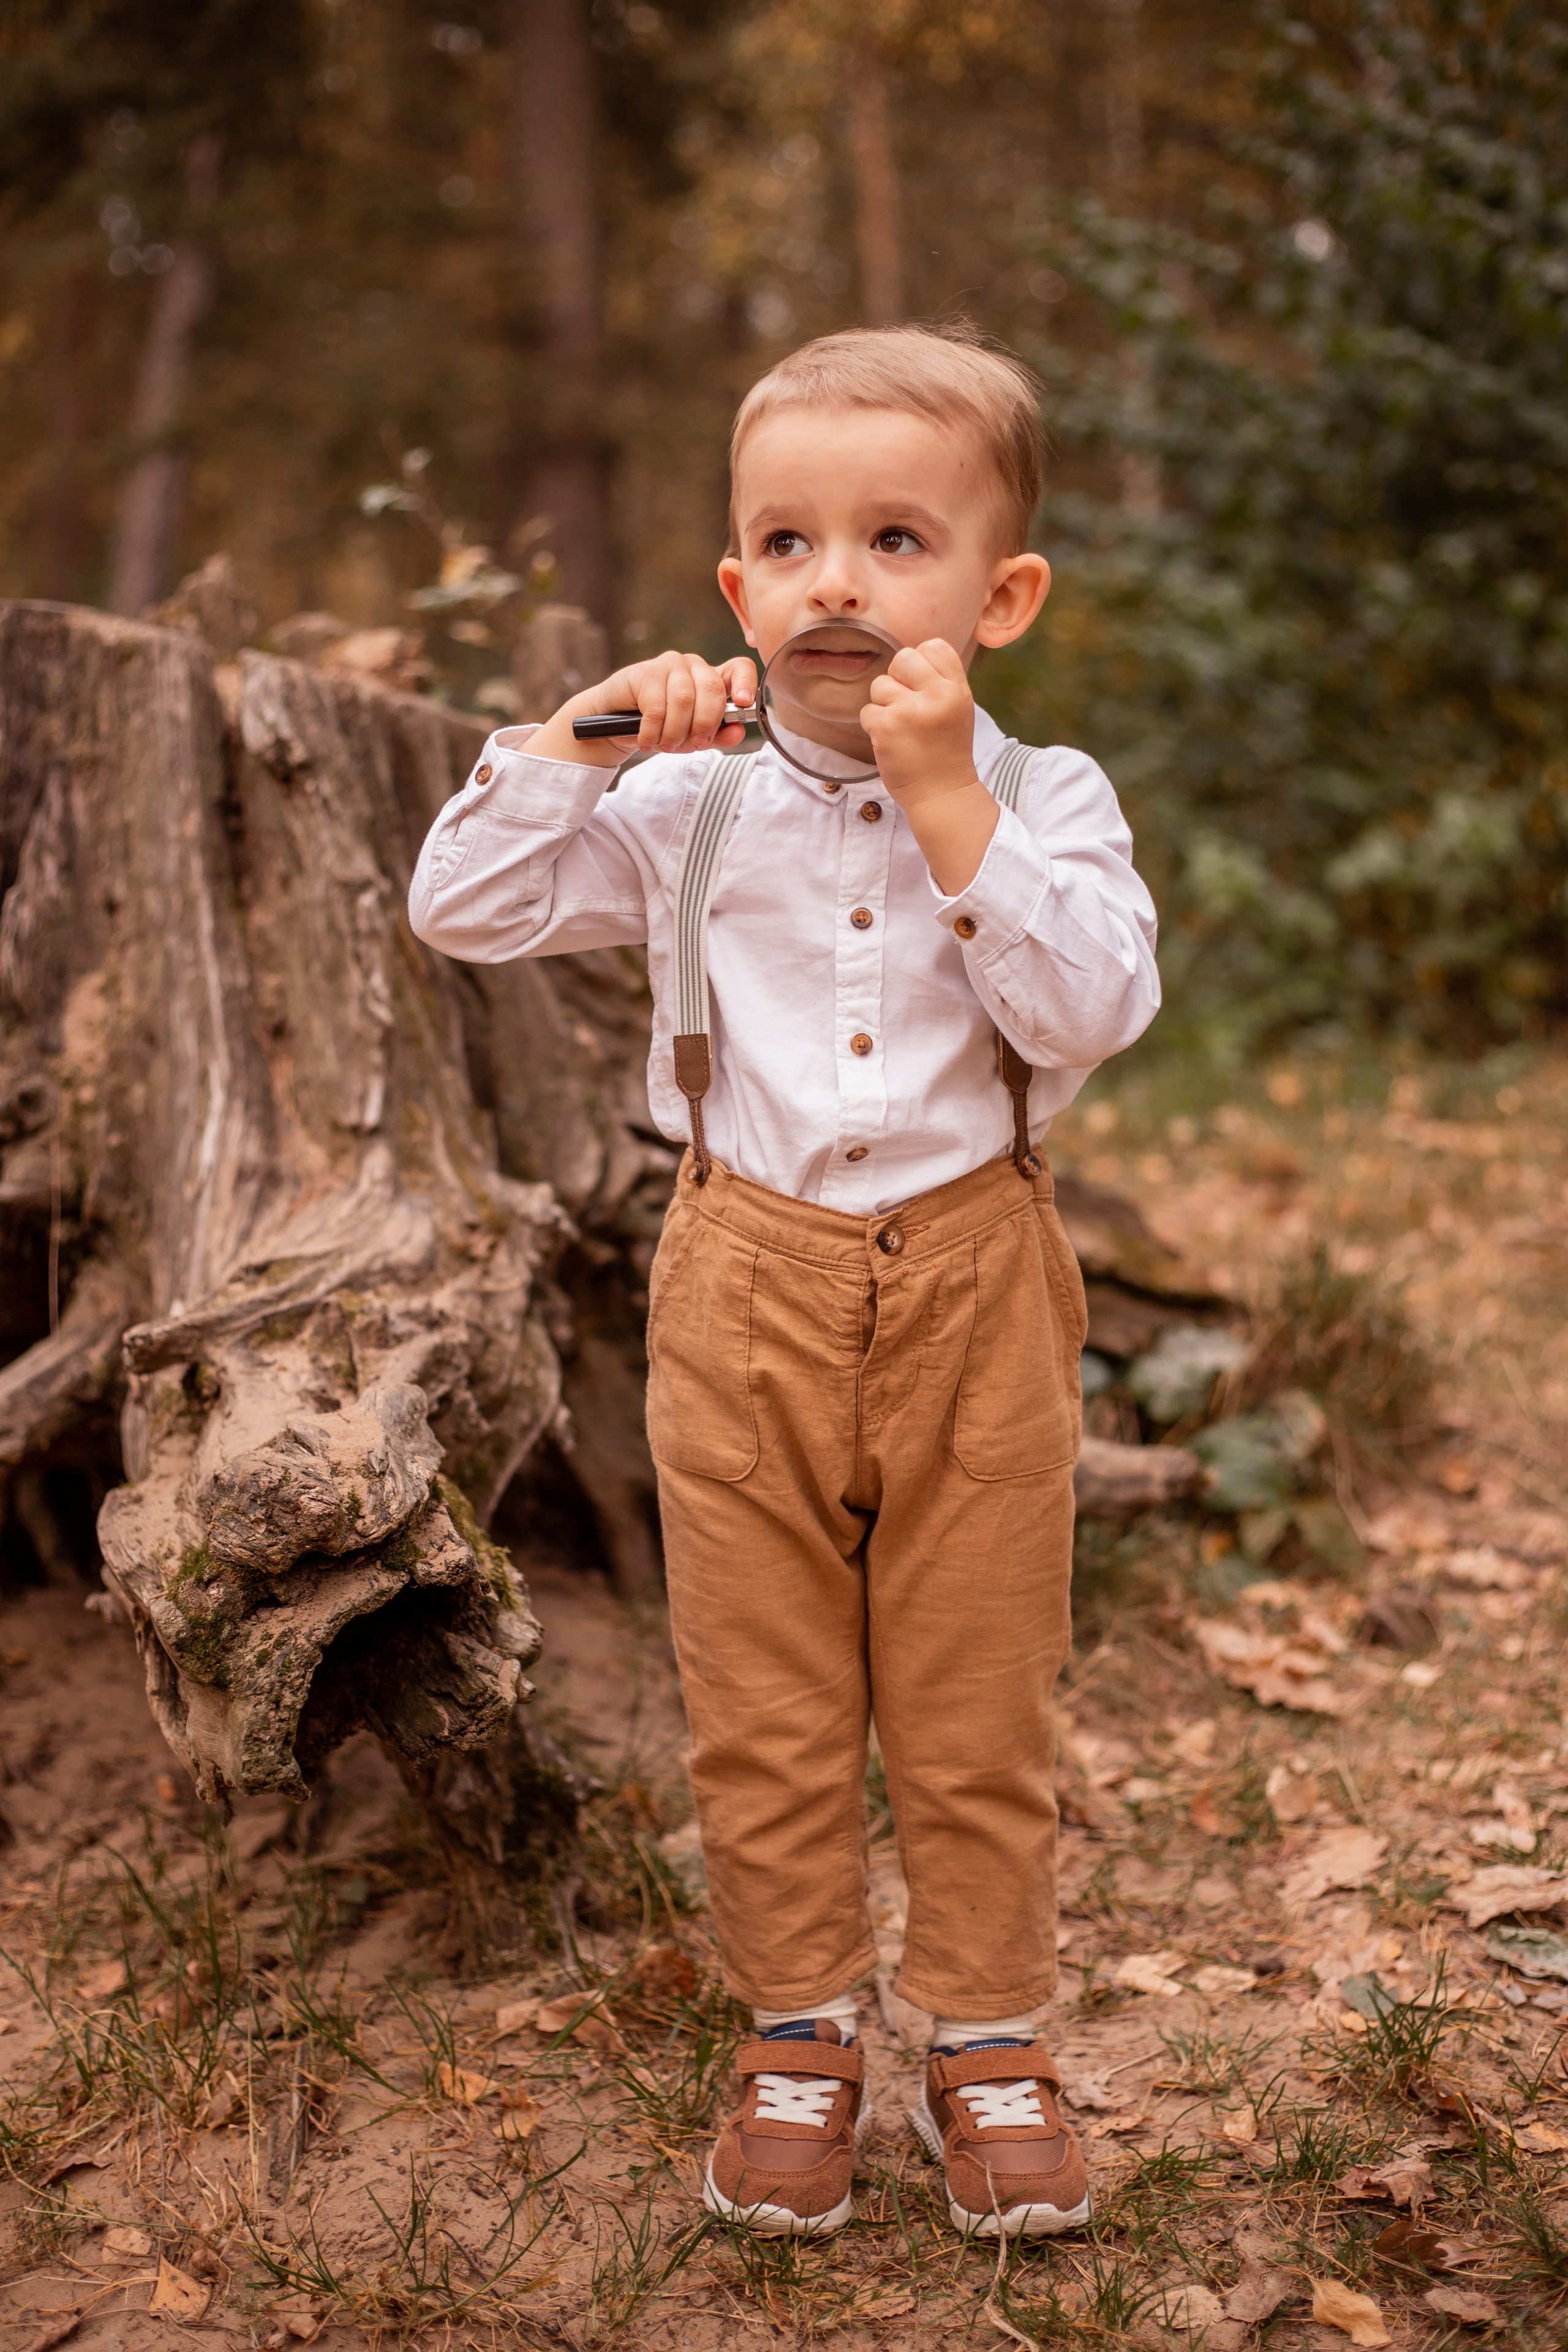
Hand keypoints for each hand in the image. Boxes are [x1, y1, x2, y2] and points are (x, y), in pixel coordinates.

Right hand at [530, 649, 757, 767]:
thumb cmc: (660, 727)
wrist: (616, 721)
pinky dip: (653, 731)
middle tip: (691, 745)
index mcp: (712, 679)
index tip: (743, 702)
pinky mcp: (645, 672)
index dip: (745, 683)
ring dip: (674, 733)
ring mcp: (670, 665)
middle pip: (712, 691)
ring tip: (664, 745)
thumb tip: (738, 732)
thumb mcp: (692, 737)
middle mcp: (694, 666)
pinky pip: (656, 707)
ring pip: (683, 701)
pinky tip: (646, 739)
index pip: (739, 668)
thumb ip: (717, 735)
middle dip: (703, 725)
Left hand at [861, 638, 998, 893]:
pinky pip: (867, 711)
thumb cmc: (945, 751)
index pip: (933, 645)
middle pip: (903, 657)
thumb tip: (908, 654)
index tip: (923, 689)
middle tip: (907, 706)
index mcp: (957, 688)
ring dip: (884, 706)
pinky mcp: (887, 727)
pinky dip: (874, 727)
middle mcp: (937, 695)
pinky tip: (891, 742)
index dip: (921, 664)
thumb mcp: (957, 708)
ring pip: (880, 685)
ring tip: (902, 729)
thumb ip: (939, 680)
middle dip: (898, 679)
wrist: (942, 795)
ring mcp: (910, 711)